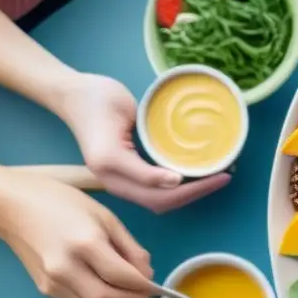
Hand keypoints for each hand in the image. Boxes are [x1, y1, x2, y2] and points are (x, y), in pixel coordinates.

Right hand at [0, 168, 156, 297]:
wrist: (11, 206)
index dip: (145, 287)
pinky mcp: (46, 290)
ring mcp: (52, 284)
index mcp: (83, 244)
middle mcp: (65, 269)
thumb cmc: (60, 202)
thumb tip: (147, 274)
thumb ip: (129, 247)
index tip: (161, 287)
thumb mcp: (105, 216)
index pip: (122, 277)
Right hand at [59, 73, 229, 212]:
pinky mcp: (123, 176)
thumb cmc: (97, 99)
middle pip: (160, 202)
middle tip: (224, 177)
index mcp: (111, 165)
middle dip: (196, 194)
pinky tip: (197, 178)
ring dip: (189, 195)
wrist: (74, 95)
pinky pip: (152, 193)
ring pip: (158, 202)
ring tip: (216, 179)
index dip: (190, 188)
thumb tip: (172, 181)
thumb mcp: (121, 116)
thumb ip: (139, 157)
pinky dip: (178, 191)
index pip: (156, 189)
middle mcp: (113, 180)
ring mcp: (116, 181)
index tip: (216, 176)